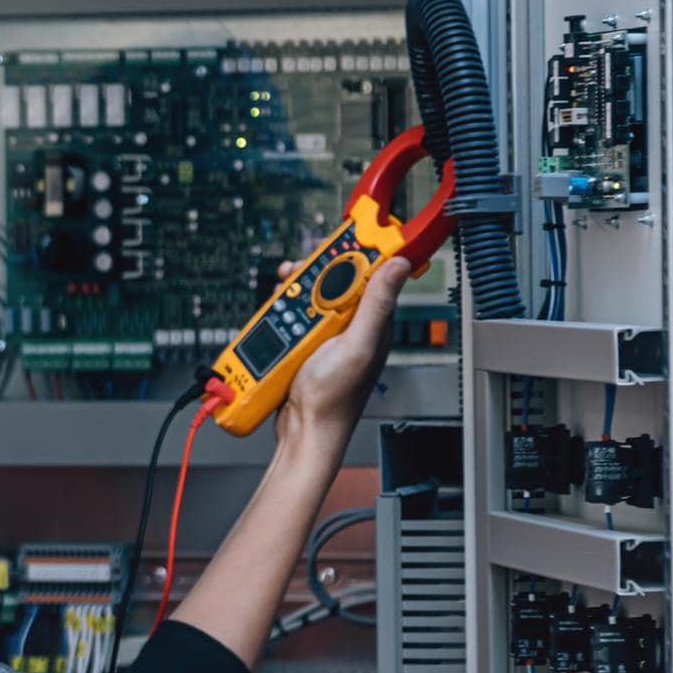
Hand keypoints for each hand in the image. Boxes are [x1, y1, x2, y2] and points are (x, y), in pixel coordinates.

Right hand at [272, 255, 411, 444]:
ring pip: (307, 296)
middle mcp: (350, 325)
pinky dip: (278, 313)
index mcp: (372, 322)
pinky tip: (272, 319)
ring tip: (280, 300)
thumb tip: (399, 265)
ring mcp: (324, 334)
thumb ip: (376, 305)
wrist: (301, 432)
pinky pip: (289, 316)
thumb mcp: (357, 346)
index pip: (369, 273)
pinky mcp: (302, 344)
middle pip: (331, 279)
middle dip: (311, 273)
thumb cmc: (333, 400)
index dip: (354, 252)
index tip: (338, 241)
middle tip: (296, 275)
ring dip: (290, 294)